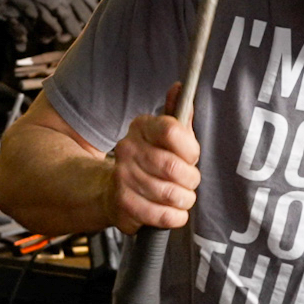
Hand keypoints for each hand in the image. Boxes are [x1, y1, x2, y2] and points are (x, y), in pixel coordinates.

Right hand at [102, 84, 200, 233]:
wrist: (113, 191)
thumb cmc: (149, 162)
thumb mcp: (165, 136)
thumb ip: (178, 116)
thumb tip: (181, 87)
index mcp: (142, 126)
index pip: (174, 131)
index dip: (190, 150)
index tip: (190, 157)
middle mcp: (128, 148)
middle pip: (174, 167)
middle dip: (190, 180)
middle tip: (188, 182)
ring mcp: (123, 176)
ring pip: (171, 194)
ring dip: (184, 200)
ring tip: (180, 197)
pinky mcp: (123, 204)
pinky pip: (162, 215)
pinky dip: (175, 217)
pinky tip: (171, 211)